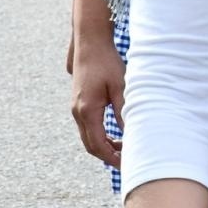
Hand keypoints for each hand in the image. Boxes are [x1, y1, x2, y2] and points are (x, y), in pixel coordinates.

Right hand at [71, 33, 125, 166]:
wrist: (90, 43)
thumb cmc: (106, 62)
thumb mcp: (120, 87)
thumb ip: (124, 111)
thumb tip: (132, 134)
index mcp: (87, 111)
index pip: (98, 145)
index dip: (112, 158)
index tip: (126, 164)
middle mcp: (78, 112)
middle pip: (90, 145)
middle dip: (108, 156)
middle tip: (127, 162)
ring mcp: (76, 108)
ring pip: (88, 137)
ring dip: (104, 146)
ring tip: (124, 150)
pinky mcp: (78, 103)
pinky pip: (87, 127)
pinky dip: (100, 136)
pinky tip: (114, 135)